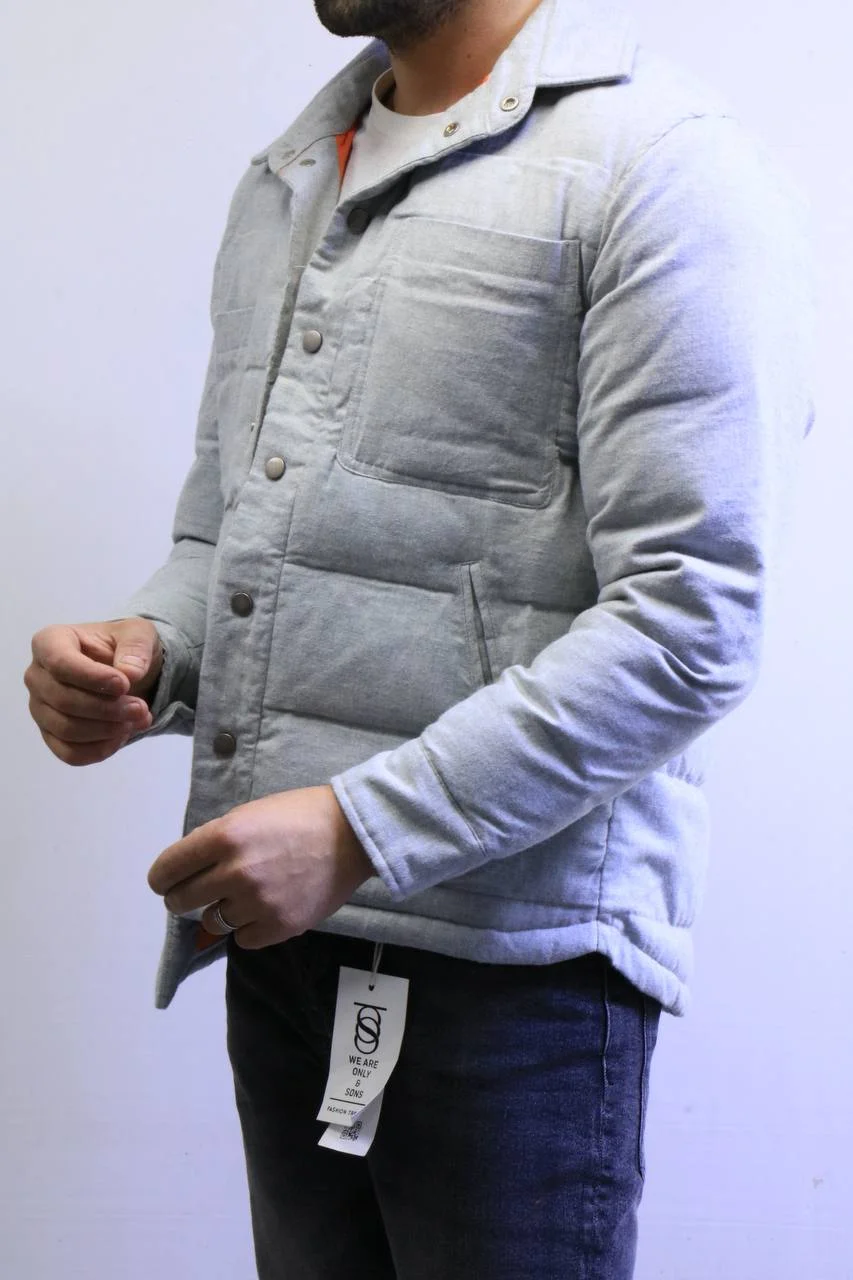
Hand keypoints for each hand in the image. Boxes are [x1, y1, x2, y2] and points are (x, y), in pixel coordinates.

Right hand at [25, 618, 161, 765]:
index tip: (125, 685)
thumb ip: (136, 647)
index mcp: (50, 642)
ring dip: (107, 730)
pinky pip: (69, 753)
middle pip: (63, 701)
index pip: (59, 663)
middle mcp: (37, 676)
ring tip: (138, 719)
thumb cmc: (123, 648)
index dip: (92, 678)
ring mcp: (40, 708)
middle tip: (141, 708)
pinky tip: (122, 736)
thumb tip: (130, 673)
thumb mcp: (138, 634)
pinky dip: (100, 750)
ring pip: (66, 730)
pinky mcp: (51, 735)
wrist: (125, 673)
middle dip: (107, 709)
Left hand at [146, 786, 373, 948]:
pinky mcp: (279, 927)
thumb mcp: (249, 814)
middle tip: (197, 893)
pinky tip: (265, 908)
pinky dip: (248, 927)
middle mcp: (236, 872)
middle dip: (183, 897)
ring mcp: (257, 903)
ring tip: (244, 896)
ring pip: (212, 922)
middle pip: (181, 901)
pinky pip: (242, 939)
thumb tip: (188, 867)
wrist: (352, 834)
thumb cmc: (299, 815)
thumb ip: (215, 840)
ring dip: (221, 910)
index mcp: (224, 837)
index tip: (165, 882)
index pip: (167, 869)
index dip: (162, 878)